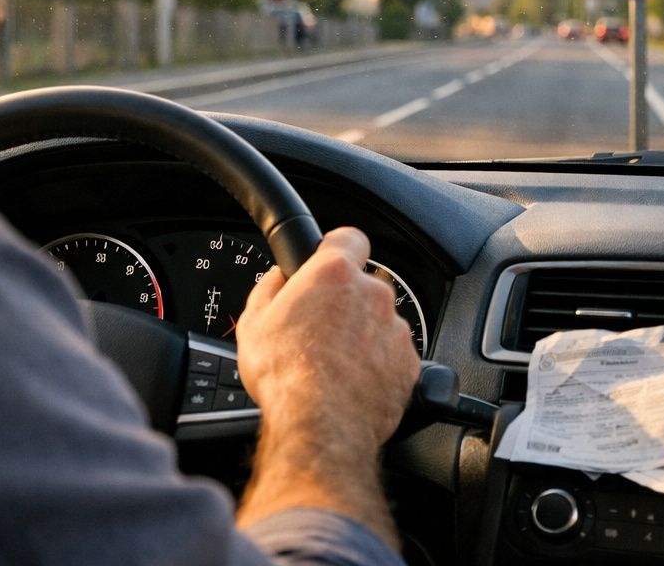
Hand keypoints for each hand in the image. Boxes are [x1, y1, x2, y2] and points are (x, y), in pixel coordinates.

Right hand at [233, 227, 419, 544]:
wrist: (321, 426)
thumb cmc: (286, 376)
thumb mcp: (255, 323)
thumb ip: (269, 289)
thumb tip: (277, 279)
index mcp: (335, 274)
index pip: (348, 237)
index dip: (336, 248)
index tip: (327, 262)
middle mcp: (373, 294)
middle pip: (363, 285)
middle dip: (345, 302)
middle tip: (319, 329)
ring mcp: (395, 329)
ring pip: (380, 322)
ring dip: (363, 335)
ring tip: (335, 364)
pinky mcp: (409, 364)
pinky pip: (393, 355)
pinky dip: (378, 365)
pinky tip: (352, 382)